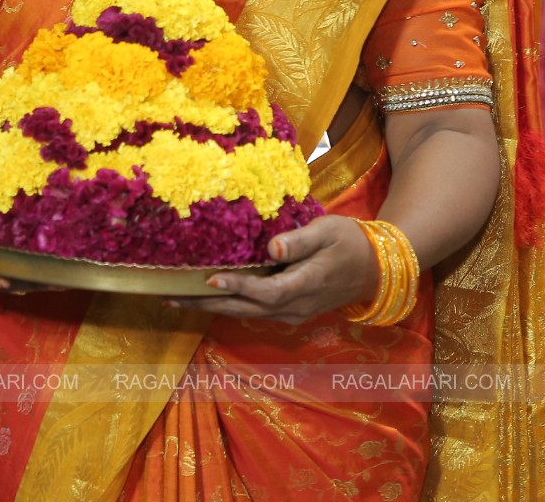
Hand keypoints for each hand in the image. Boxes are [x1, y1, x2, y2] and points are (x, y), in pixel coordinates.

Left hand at [187, 215, 379, 325]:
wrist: (376, 269)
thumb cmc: (350, 242)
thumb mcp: (327, 232)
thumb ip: (298, 241)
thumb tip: (271, 249)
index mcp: (305, 284)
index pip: (265, 292)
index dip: (236, 288)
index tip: (208, 279)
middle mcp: (295, 306)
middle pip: (245, 309)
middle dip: (206, 303)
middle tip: (169, 296)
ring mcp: (292, 313)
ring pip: (246, 313)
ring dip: (211, 307)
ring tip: (176, 298)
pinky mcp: (289, 310)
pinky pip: (254, 311)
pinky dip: (228, 305)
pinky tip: (207, 298)